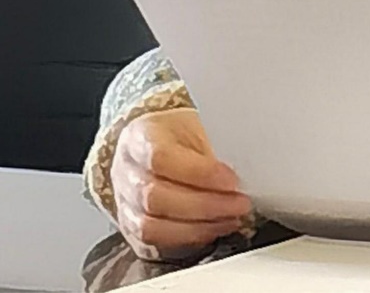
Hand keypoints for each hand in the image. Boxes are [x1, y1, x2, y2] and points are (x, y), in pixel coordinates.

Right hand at [112, 107, 252, 260]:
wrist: (154, 143)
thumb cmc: (178, 134)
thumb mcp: (197, 126)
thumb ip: (213, 149)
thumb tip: (245, 173)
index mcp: (139, 138)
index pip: (161, 158)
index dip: (199, 173)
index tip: (232, 180)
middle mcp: (126, 172)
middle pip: (156, 197)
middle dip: (205, 205)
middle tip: (240, 204)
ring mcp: (124, 203)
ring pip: (153, 226)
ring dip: (199, 226)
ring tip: (231, 219)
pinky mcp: (130, 227)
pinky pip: (154, 242)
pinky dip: (188, 238)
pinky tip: (214, 229)